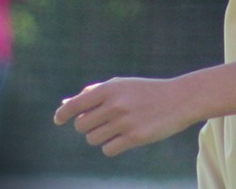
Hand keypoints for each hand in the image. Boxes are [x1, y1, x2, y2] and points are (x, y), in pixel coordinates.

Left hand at [53, 76, 194, 156]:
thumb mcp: (120, 85)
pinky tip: (123, 137)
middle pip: (82, 125)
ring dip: (99, 136)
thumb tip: (66, 104)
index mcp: (110, 88)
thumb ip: (93, 93)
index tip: (57, 119)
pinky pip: (108, 149)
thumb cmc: (145, 91)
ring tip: (114, 127)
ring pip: (93, 139)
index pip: (76, 104)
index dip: (63, 113)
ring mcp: (124, 122)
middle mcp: (115, 104)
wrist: (178, 99)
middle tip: (101, 121)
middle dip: (87, 126)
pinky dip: (111, 146)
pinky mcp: (135, 138)